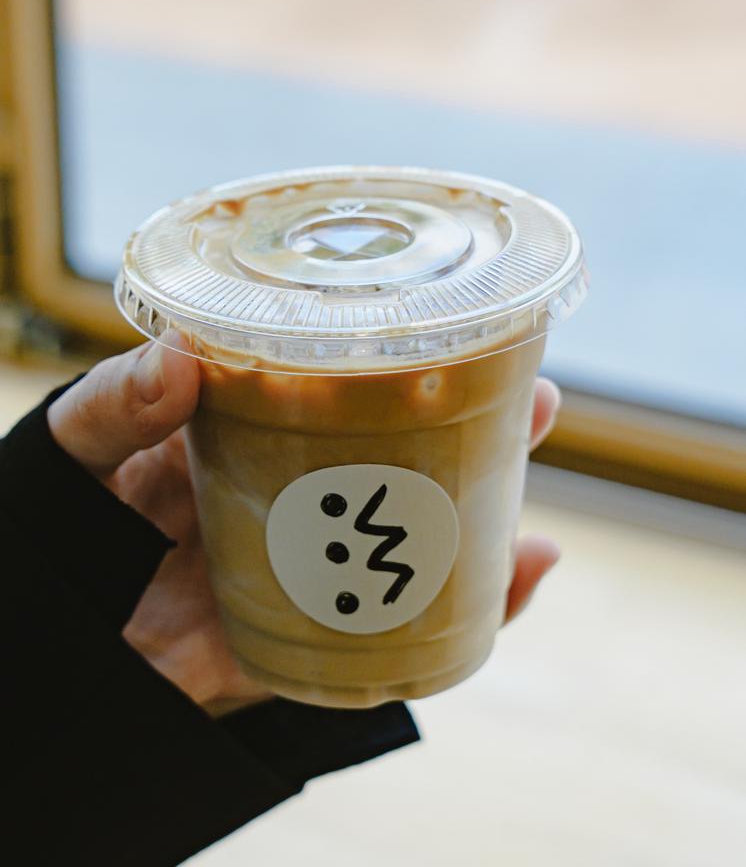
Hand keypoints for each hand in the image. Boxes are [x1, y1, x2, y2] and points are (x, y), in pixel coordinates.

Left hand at [48, 343, 560, 712]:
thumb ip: (118, 403)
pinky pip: (404, 632)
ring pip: (424, 544)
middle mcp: (304, 495)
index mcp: (260, 435)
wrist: (55, 637)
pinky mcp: (315, 639)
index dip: (418, 359)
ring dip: (493, 524)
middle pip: (415, 460)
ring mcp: (316, 569)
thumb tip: (182, 360)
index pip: (354, 388)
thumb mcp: (82, 448)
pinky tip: (518, 576)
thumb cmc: (66, 522)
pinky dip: (472, 616)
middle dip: (485, 432)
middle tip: (535, 401)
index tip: (472, 330)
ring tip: (536, 508)